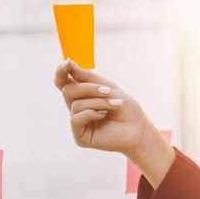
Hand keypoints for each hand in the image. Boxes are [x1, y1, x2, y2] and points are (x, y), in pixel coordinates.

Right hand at [54, 59, 174, 189]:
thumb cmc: (125, 108)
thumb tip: (67, 62)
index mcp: (82, 96)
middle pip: (68, 90)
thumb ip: (87, 77)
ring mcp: (78, 123)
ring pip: (76, 105)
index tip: (67, 62)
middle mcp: (77, 109)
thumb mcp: (107, 86)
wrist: (138, 129)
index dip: (61, 72)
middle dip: (89, 88)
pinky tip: (103, 115)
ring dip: (97, 102)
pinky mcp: (80, 137)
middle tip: (108, 91)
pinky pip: (76, 119)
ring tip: (113, 105)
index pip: (63, 82)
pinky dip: (91, 114)